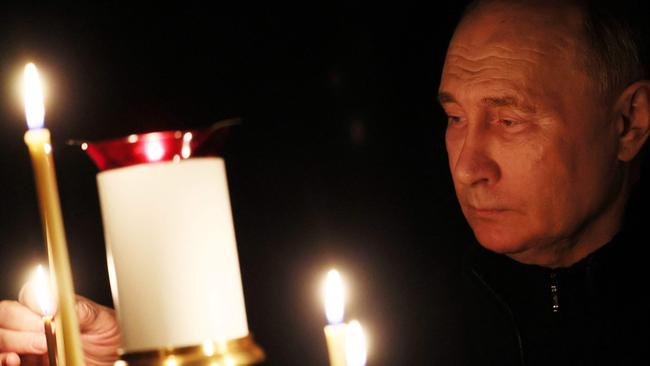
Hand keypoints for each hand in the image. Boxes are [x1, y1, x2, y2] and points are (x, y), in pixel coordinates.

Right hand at [0, 280, 120, 365]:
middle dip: (21, 323)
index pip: (30, 294)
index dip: (34, 299)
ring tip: (40, 347)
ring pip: (1, 337)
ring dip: (11, 341)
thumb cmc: (108, 339)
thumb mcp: (102, 321)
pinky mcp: (27, 363)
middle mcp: (34, 324)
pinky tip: (15, 360)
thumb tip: (54, 302)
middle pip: (7, 314)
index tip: (48, 310)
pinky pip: (4, 360)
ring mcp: (26, 345)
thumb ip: (80, 310)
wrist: (111, 361)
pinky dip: (3, 359)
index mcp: (52, 307)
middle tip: (45, 334)